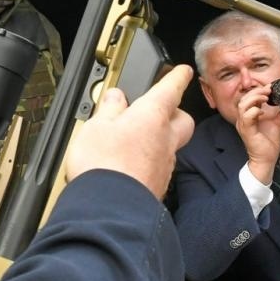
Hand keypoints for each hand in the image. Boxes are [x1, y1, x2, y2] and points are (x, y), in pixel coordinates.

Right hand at [65, 64, 194, 198]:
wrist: (110, 209)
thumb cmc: (104, 163)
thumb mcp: (96, 126)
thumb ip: (108, 109)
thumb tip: (114, 97)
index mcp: (152, 115)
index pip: (171, 89)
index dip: (177, 77)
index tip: (182, 71)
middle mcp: (165, 139)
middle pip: (182, 120)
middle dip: (175, 112)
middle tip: (159, 110)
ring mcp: (164, 164)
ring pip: (171, 145)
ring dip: (158, 140)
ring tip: (134, 140)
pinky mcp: (157, 185)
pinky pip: (159, 167)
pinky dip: (149, 162)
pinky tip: (131, 165)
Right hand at [232, 83, 279, 182]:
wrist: (266, 159)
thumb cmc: (268, 144)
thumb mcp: (277, 123)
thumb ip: (279, 112)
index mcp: (249, 116)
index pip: (248, 98)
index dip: (258, 91)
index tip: (269, 88)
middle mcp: (244, 119)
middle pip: (244, 98)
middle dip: (256, 92)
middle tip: (267, 92)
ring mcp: (244, 125)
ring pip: (243, 105)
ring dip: (254, 99)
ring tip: (264, 99)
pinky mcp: (246, 131)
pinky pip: (247, 117)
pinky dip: (254, 111)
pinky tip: (262, 112)